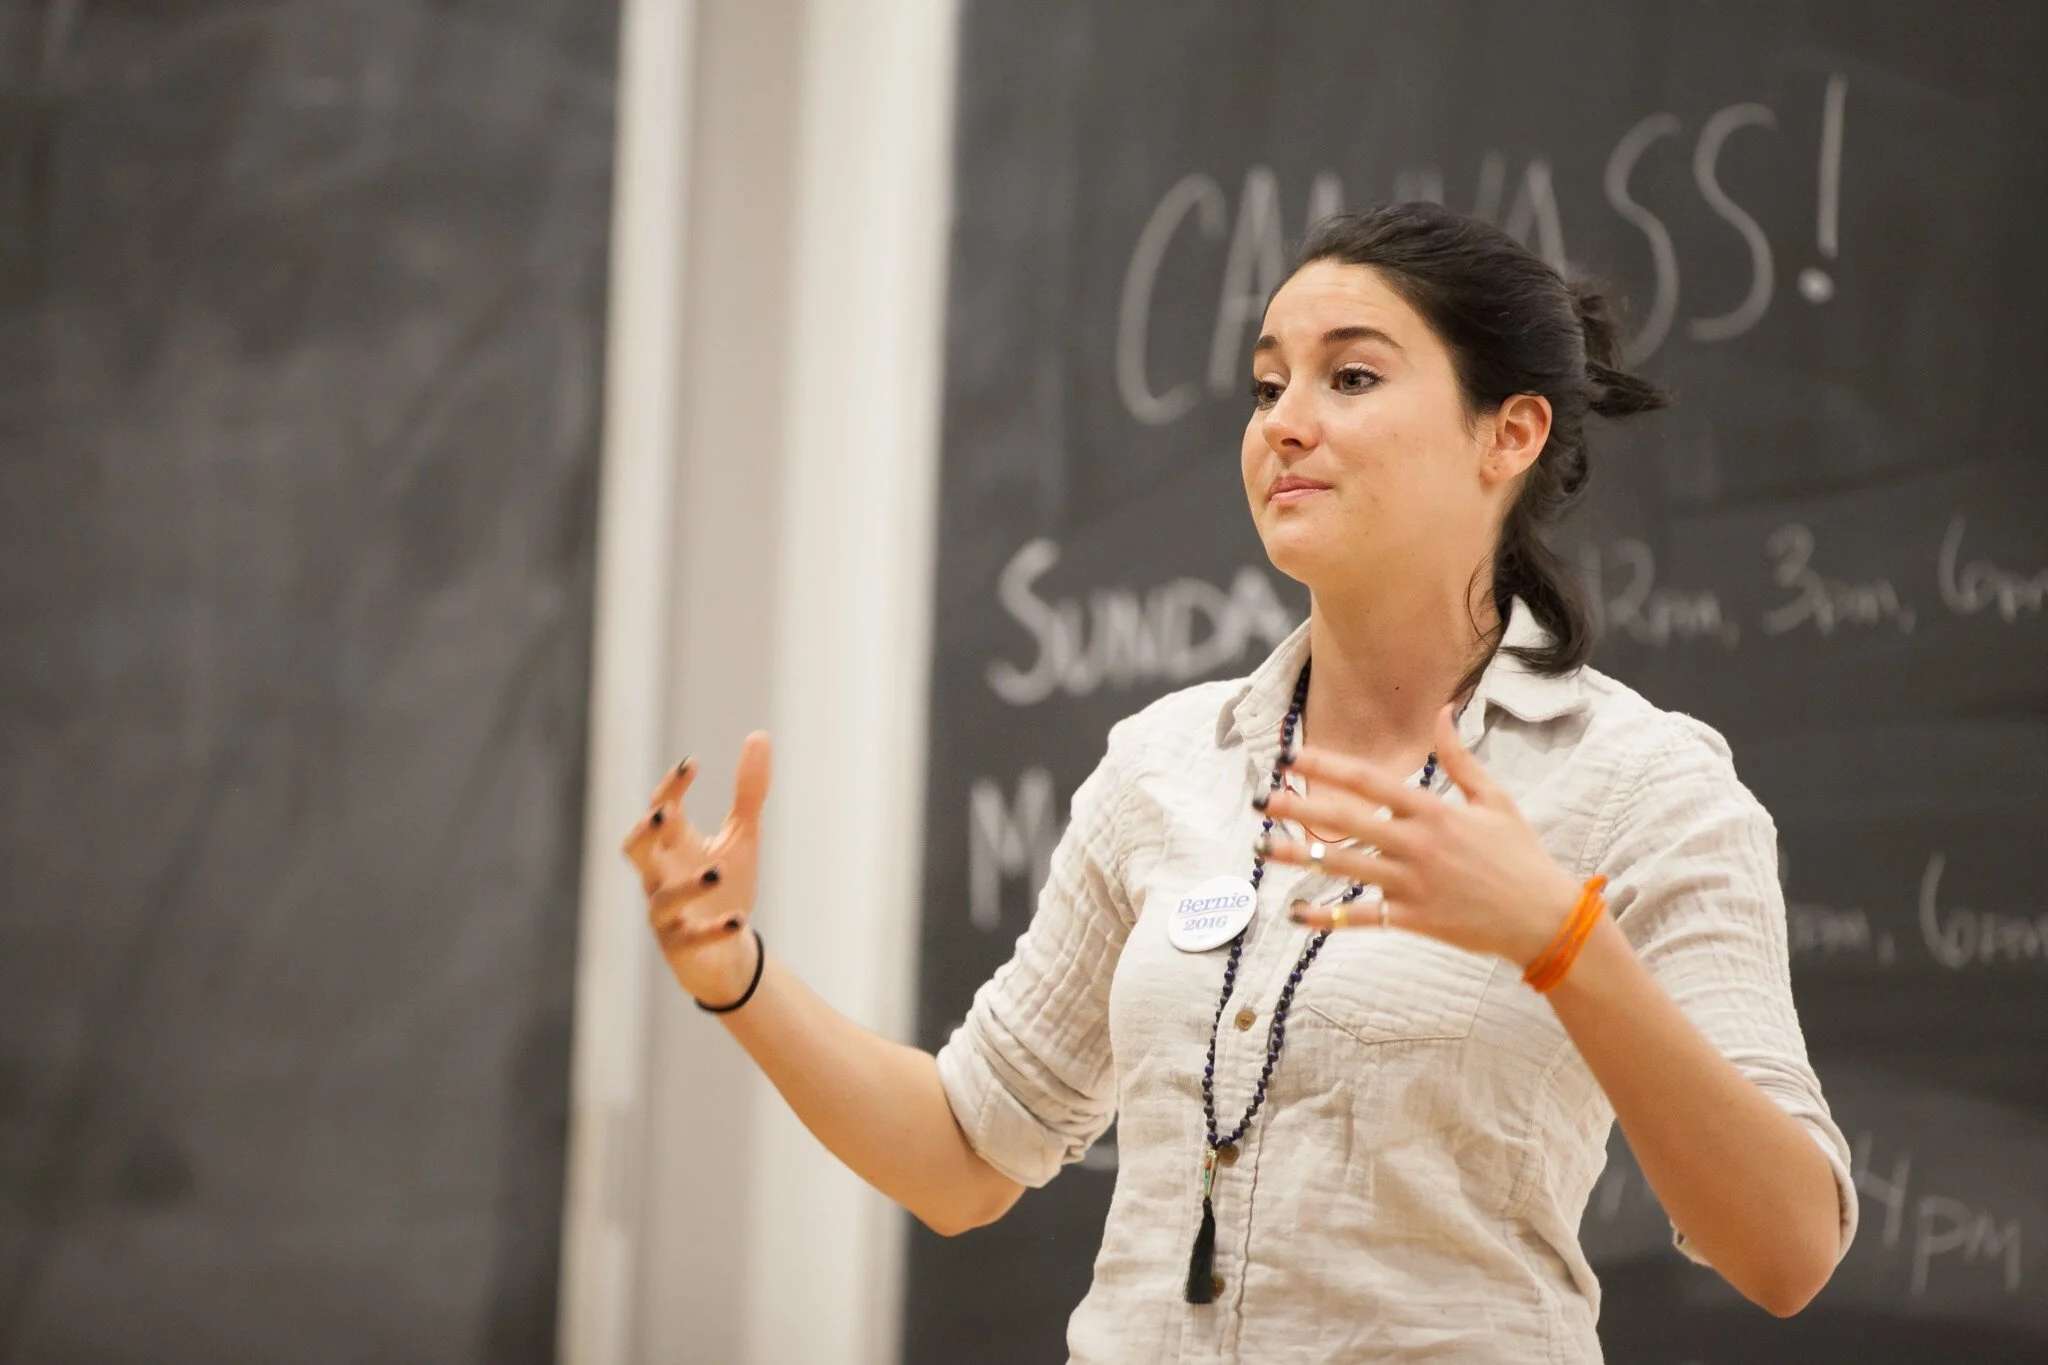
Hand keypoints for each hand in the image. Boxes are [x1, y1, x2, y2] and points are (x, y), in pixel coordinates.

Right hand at [621, 731, 771, 1004]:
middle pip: (635, 851)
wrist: (726, 952)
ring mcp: (667, 914)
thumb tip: (758, 735)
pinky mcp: (681, 946)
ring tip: (717, 871)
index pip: (661, 811)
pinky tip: (739, 919)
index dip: (671, 787)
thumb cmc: (726, 887)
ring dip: (687, 885)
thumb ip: (748, 792)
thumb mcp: (742, 835)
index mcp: (672, 846)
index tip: (692, 763)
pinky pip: (690, 938)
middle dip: (645, 832)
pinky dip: (712, 928)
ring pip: (662, 899)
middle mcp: (661, 877)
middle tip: (665, 813)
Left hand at [1255, 706, 1578, 967]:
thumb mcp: (1495, 800)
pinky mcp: (1414, 919)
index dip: (1328, 767)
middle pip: (1346, 821)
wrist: (1544, 918)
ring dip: (1299, 857)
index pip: (1370, 782)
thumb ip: (1460, 759)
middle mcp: (1418, 844)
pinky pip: (1362, 917)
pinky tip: (1296, 913)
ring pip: (1344, 867)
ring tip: (1261, 848)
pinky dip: (1328, 918)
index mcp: (1434, 811)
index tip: (1294, 757)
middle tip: (1261, 798)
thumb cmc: (1520, 856)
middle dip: (1300, 807)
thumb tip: (1443, 712)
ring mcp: (1413, 884)